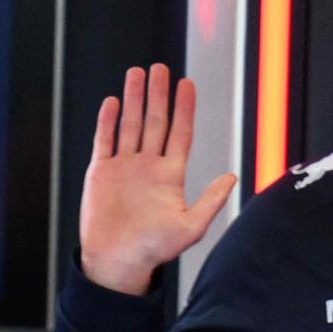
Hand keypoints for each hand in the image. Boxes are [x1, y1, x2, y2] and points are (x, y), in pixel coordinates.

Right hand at [79, 64, 236, 294]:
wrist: (117, 263)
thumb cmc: (154, 250)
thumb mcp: (190, 227)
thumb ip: (210, 201)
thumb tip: (232, 177)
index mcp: (170, 175)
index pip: (180, 133)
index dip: (184, 108)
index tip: (187, 84)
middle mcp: (148, 166)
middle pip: (155, 122)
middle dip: (158, 95)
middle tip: (161, 68)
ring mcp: (124, 167)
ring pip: (131, 125)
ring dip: (134, 99)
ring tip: (137, 73)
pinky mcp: (101, 173)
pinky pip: (105, 140)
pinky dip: (108, 121)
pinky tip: (113, 102)